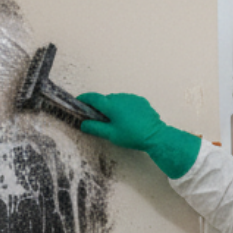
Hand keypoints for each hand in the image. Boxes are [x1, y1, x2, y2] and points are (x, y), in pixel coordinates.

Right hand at [77, 92, 199, 178]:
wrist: (154, 135)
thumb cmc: (132, 136)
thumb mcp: (111, 135)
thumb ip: (95, 128)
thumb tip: (83, 124)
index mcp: (111, 105)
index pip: (93, 97)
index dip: (84, 98)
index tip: (78, 101)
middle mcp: (120, 97)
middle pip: (105, 100)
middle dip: (100, 107)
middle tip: (98, 118)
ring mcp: (131, 98)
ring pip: (117, 100)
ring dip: (113, 108)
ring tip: (115, 122)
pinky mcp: (140, 101)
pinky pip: (127, 102)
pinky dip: (124, 108)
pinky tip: (127, 120)